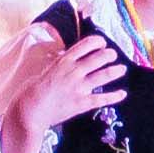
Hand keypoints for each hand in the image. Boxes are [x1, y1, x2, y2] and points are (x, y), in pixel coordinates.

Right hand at [5, 32, 122, 148]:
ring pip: (104, 75)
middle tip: (113, 55)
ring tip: (122, 69)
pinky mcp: (82, 103)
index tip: (102, 42)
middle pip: (98, 58)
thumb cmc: (33, 91)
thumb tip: (69, 59)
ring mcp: (79, 87)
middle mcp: (74, 71)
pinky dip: (114, 96)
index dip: (97, 42)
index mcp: (64, 61)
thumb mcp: (47, 70)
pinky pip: (102, 98)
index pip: (85, 45)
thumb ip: (60, 65)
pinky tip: (123, 94)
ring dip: (115, 71)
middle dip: (109, 54)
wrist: (30, 111)